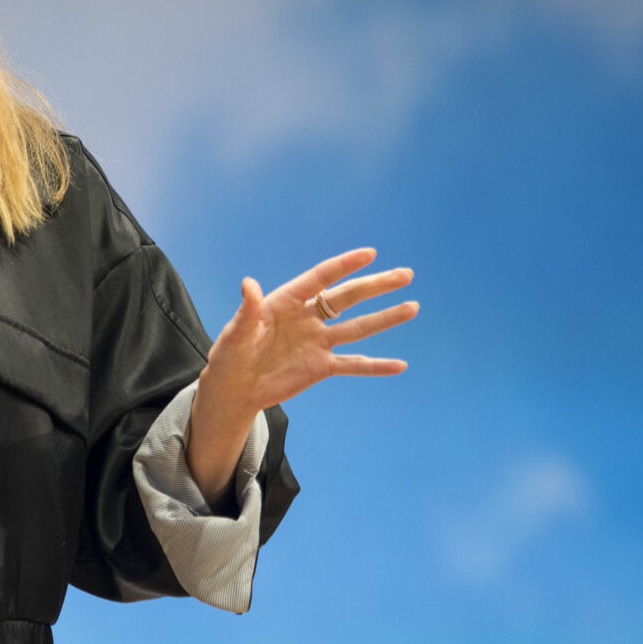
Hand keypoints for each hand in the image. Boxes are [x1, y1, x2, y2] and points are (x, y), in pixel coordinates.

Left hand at [186, 248, 416, 500]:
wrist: (234, 389)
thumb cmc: (229, 355)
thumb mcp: (235, 332)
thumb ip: (248, 310)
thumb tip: (249, 285)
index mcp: (286, 301)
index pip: (320, 278)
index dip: (344, 265)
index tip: (370, 254)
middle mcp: (307, 318)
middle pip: (347, 297)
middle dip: (376, 285)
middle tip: (406, 274)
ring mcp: (317, 342)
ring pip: (357, 327)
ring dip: (385, 318)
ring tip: (412, 307)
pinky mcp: (321, 367)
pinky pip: (353, 365)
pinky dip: (376, 366)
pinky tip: (400, 364)